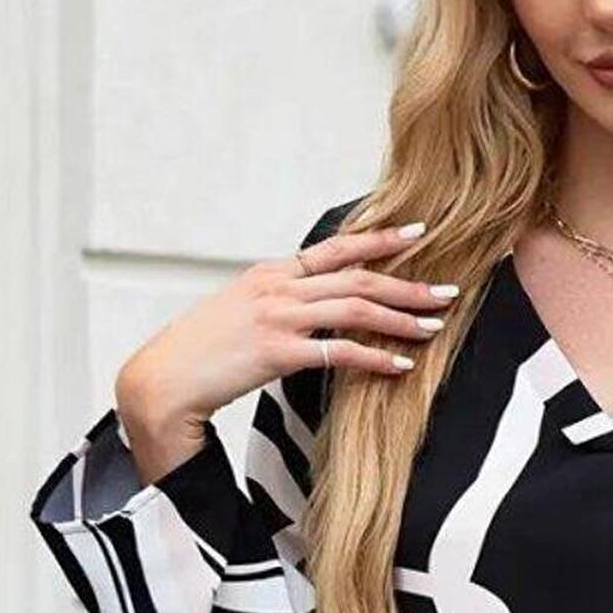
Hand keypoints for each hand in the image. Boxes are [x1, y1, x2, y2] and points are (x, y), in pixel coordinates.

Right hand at [115, 217, 458, 461]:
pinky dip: (374, 356)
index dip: (380, 239)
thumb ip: (278, 303)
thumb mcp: (240, 312)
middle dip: (407, 282)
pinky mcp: (277, 352)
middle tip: (448, 289)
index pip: (336, 248)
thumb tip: (313, 307)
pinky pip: (339, 351)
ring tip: (435, 325)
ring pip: (355, 308)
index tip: (418, 234)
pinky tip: (400, 365)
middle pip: (357, 277)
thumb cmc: (201, 353)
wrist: (163, 379)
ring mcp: (277, 317)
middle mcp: (278, 287)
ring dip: (401, 317)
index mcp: (271, 273)